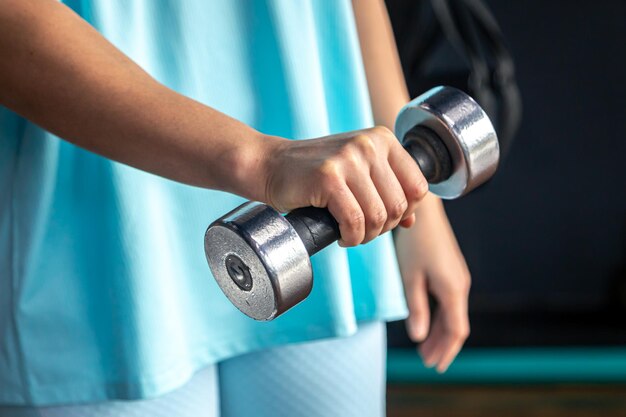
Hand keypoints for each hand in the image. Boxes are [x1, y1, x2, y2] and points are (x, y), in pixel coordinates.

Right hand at [262, 126, 427, 245]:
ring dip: (366, 236)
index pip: (418, 185)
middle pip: (399, 205)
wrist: (271, 165)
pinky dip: (351, 237)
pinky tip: (341, 236)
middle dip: (383, 227)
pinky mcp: (329, 178)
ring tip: (350, 233)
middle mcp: (369, 145)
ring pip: (378, 216)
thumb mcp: (357, 173)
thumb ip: (386, 190)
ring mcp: (348, 159)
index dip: (405, 211)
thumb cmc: (314, 173)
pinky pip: (354, 222)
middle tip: (362, 230)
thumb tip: (411, 220)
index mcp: (382, 139)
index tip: (383, 218)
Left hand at [394, 194, 470, 372]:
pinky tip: (428, 322)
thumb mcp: (411, 277)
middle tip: (427, 362)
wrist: (425, 213)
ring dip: (440, 332)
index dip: (446, 350)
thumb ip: (416, 308)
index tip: (434, 366)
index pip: (456, 330)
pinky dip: (440, 318)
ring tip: (425, 348)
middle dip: (442, 345)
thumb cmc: (415, 244)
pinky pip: (450, 302)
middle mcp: (461, 286)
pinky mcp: (452, 272)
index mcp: (453, 290)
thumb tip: (418, 336)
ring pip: (453, 314)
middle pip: (456, 325)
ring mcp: (458, 278)